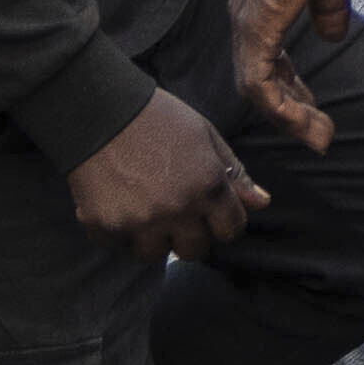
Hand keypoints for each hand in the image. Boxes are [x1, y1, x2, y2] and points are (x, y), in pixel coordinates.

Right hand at [60, 86, 266, 255]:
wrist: (101, 110)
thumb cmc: (159, 117)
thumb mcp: (206, 136)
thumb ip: (235, 173)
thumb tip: (261, 203)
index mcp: (208, 186)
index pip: (230, 230)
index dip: (223, 222)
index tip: (211, 214)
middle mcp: (178, 210)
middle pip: (194, 251)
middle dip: (189, 235)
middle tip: (175, 212)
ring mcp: (140, 222)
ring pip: (154, 254)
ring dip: (152, 237)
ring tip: (144, 208)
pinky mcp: (106, 226)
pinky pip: (119, 246)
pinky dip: (119, 231)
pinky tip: (118, 204)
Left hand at [226, 0, 349, 145]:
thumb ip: (326, 10)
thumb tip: (332, 34)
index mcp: (259, 7)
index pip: (266, 60)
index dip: (288, 87)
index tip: (312, 106)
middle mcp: (245, 20)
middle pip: (259, 80)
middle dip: (290, 109)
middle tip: (318, 130)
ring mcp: (247, 27)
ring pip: (257, 90)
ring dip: (289, 117)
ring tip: (319, 135)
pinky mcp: (256, 32)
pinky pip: (261, 85)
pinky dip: (283, 109)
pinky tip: (307, 120)